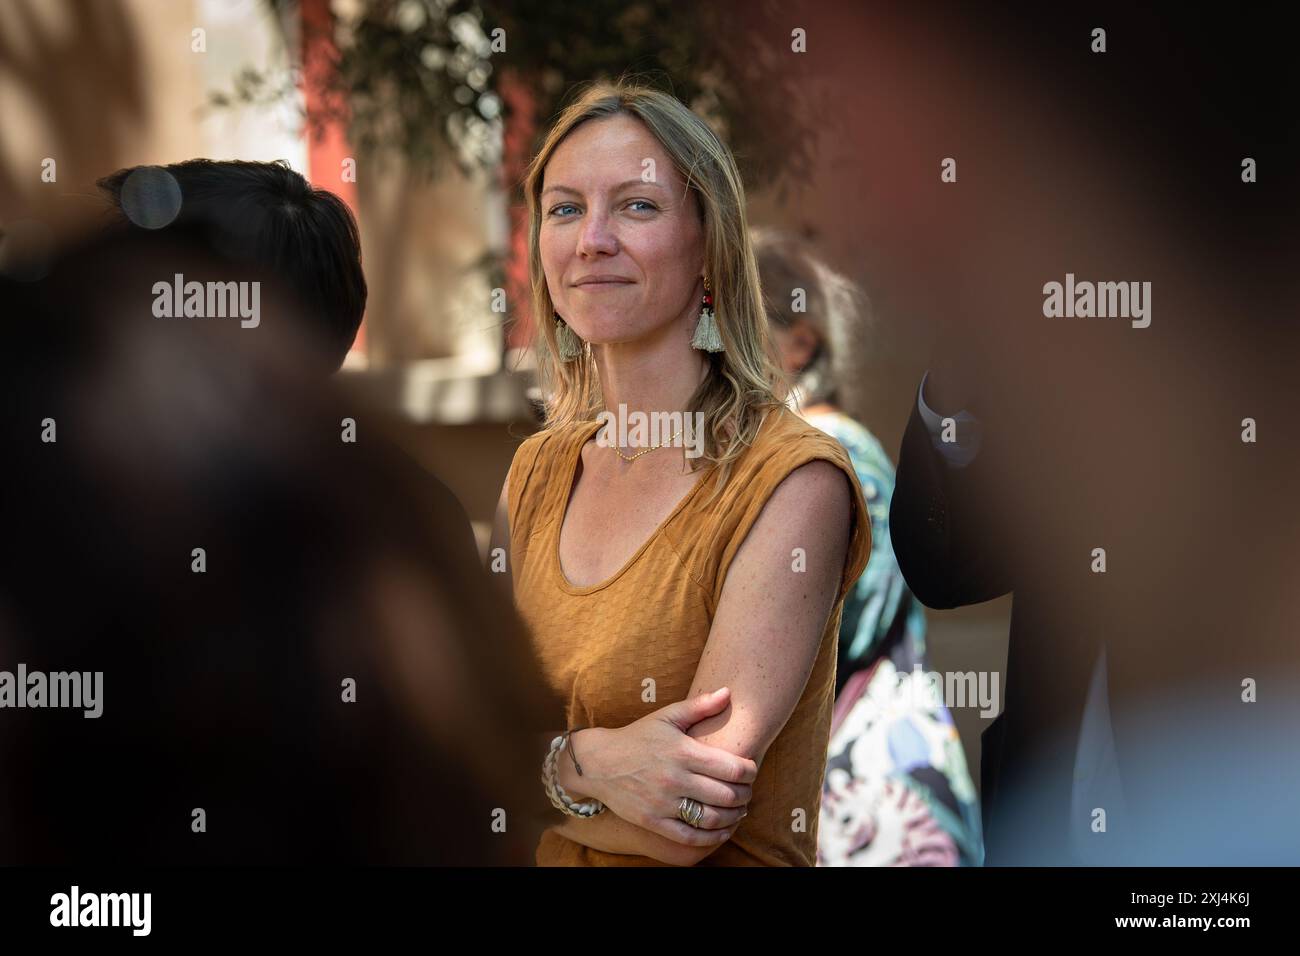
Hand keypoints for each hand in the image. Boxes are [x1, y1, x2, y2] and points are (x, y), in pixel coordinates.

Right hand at [577, 688, 757, 847]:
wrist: (599, 762)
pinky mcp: (653, 822)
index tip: (751, 770)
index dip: (749, 772)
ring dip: (733, 817)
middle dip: (745, 795)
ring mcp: (663, 803)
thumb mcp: (667, 717)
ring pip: (712, 818)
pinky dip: (712, 837)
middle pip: (727, 795)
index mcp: (683, 752)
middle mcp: (675, 779)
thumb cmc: (638, 737)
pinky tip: (722, 830)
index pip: (731, 768)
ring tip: (739, 810)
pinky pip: (690, 837)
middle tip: (748, 791)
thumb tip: (728, 692)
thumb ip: (700, 706)